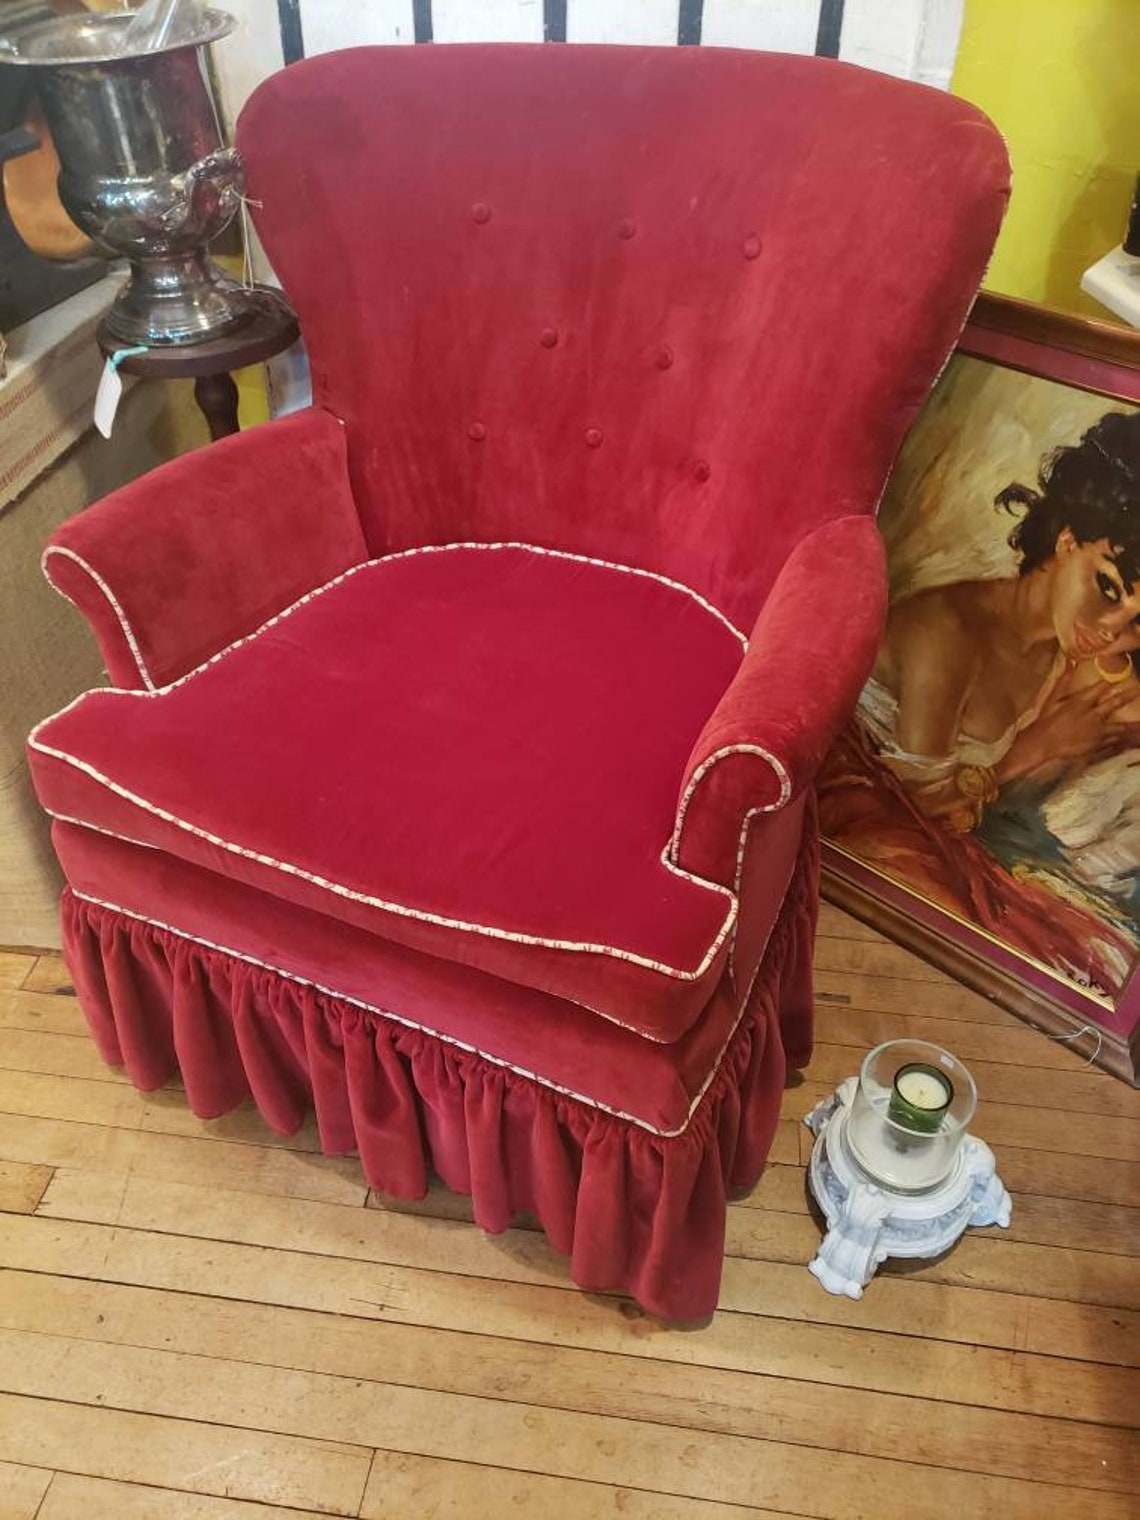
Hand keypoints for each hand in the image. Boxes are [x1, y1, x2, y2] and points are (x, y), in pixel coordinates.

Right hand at [998, 679, 1139, 784]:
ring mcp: (1096, 731)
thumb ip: (1063, 681)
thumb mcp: (1052, 699)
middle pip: (1115, 703)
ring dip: (1132, 724)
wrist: (1042, 744)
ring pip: (1120, 726)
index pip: (1100, 688)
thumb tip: (1069, 662)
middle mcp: (1092, 715)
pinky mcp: (1096, 744)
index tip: (1121, 676)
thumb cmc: (1045, 721)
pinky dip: (1124, 739)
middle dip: (1128, 696)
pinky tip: (1132, 739)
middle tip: (1138, 691)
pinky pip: (1114, 741)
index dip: (1112, 681)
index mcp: (1081, 702)